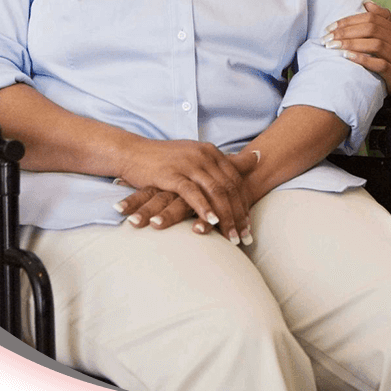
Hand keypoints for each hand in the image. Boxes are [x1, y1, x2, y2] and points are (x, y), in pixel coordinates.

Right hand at [117, 140, 259, 243]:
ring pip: (215, 191)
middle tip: (243, 238)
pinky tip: (210, 223)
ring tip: (231, 237)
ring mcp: (189, 163)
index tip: (248, 227)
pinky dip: (204, 208)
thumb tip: (257, 157)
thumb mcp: (196, 157)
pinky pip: (192, 193)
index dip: (244, 204)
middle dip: (238, 215)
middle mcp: (204, 155)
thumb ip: (222, 163)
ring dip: (225, 216)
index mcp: (211, 152)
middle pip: (229, 187)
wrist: (133, 153)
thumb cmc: (165, 159)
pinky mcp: (172, 174)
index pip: (236, 180)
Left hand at [324, 2, 390, 116]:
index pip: (372, 18)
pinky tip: (348, 57)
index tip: (331, 27)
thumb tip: (367, 4)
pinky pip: (380, 64)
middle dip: (346, 31)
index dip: (349, 20)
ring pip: (375, 44)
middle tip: (328, 37)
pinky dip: (362, 59)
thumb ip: (382, 24)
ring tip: (334, 47)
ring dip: (351, 44)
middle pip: (372, 28)